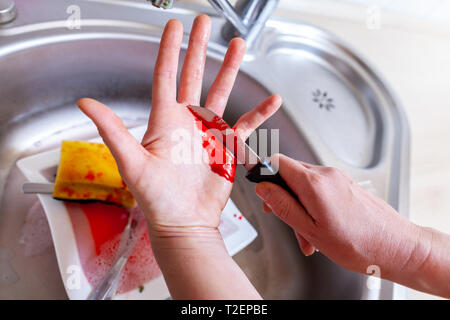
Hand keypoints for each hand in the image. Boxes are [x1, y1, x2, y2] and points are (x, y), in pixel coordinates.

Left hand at [78, 16, 280, 239]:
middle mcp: (187, 121)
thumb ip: (112, 130)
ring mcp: (208, 132)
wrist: (183, 223)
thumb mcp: (132, 163)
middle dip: (199, 48)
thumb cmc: (156, 199)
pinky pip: (246, 124)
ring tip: (238, 45)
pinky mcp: (226, 147)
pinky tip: (271, 100)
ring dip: (230, 68)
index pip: (166, 75)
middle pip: (193, 75)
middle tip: (204, 23)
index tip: (175, 26)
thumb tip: (85, 102)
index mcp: (165, 121)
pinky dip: (260, 113)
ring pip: (221, 92)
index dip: (170, 49)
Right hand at [255, 154, 427, 278]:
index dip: (264, 174)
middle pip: (290, 175)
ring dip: (299, 207)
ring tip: (308, 235)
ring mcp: (339, 179)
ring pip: (305, 186)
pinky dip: (313, 206)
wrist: (397, 247)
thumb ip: (283, 205)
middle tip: (285, 221)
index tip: (260, 189)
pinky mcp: (346, 185)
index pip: (277, 162)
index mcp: (315, 183)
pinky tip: (320, 229)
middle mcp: (327, 175)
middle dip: (283, 198)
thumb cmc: (360, 244)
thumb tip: (263, 189)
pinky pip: (320, 190)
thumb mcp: (310, 229)